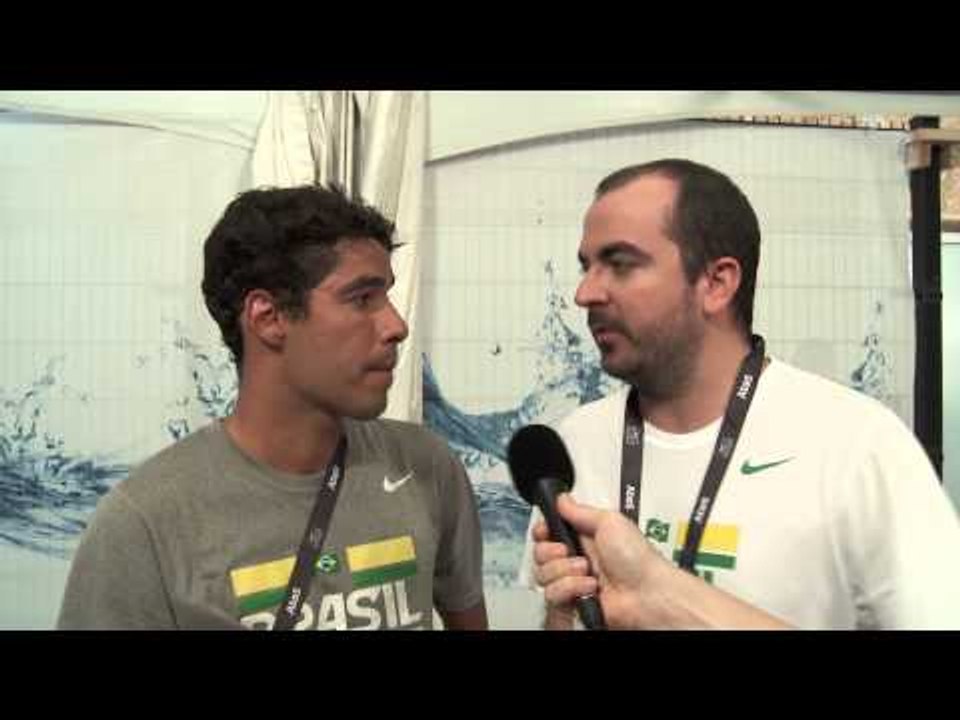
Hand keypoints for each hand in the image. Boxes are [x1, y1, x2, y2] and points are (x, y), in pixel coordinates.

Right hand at [534, 494, 791, 629]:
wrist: (656, 597)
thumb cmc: (643, 561)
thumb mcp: (611, 521)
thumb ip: (581, 510)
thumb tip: (561, 496)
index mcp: (584, 542)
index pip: (548, 536)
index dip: (544, 535)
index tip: (548, 531)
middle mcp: (577, 566)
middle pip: (541, 559)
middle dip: (555, 556)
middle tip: (581, 558)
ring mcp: (577, 591)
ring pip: (544, 582)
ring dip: (564, 576)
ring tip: (591, 578)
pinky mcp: (578, 614)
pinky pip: (553, 606)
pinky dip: (567, 596)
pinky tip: (588, 593)